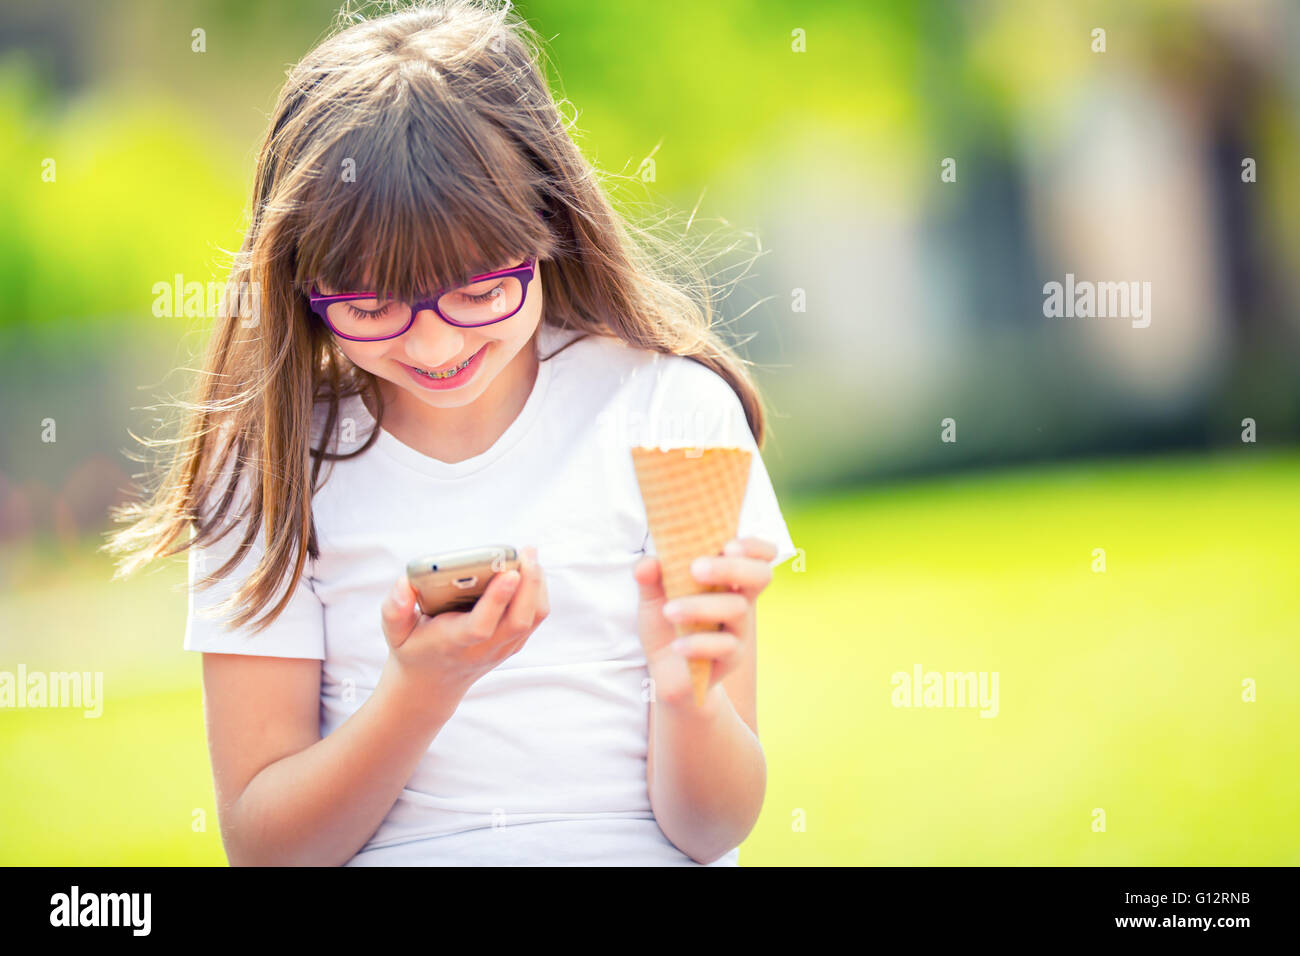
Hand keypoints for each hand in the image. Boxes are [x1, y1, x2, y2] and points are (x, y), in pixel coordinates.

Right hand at [380, 546, 548, 707]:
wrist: (430, 685)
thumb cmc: (413, 648)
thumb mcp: (394, 632)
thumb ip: (395, 609)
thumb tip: (405, 584)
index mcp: (454, 643)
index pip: (481, 626)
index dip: (497, 599)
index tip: (509, 573)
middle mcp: (483, 648)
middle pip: (518, 621)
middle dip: (529, 584)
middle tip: (526, 551)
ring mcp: (502, 648)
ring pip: (532, 619)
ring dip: (537, 585)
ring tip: (529, 555)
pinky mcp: (513, 643)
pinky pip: (534, 618)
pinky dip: (537, 592)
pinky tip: (529, 569)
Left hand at [633, 536, 776, 706]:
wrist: (662, 670)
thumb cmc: (666, 623)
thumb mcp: (652, 595)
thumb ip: (649, 575)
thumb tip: (648, 564)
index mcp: (727, 578)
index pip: (760, 555)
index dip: (754, 546)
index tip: (728, 545)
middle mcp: (740, 600)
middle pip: (760, 575)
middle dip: (732, 568)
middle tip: (696, 569)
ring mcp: (738, 630)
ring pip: (737, 610)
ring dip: (701, 606)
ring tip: (669, 611)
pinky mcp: (730, 659)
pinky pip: (724, 647)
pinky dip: (699, 643)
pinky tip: (677, 645)